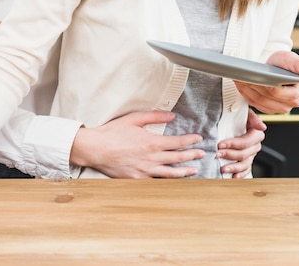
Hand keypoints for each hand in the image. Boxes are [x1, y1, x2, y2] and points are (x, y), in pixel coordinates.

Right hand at [70, 110, 204, 177]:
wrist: (96, 148)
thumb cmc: (113, 132)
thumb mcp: (133, 119)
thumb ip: (154, 116)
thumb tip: (171, 115)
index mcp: (152, 142)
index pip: (177, 142)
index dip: (190, 141)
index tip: (198, 139)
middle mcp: (152, 158)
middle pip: (178, 158)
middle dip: (192, 155)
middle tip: (201, 154)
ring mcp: (146, 171)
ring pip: (171, 173)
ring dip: (185, 171)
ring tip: (194, 170)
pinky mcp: (138, 179)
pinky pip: (157, 182)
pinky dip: (167, 182)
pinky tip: (173, 181)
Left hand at [217, 108, 265, 177]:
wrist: (235, 117)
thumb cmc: (238, 114)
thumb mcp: (245, 111)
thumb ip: (252, 117)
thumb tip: (262, 127)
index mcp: (256, 134)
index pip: (246, 142)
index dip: (233, 144)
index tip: (221, 144)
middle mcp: (255, 145)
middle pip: (244, 154)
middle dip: (230, 155)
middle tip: (217, 154)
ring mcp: (251, 153)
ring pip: (245, 163)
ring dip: (234, 167)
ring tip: (223, 168)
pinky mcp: (247, 159)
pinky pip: (246, 169)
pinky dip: (240, 174)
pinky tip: (233, 177)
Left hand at [235, 51, 298, 113]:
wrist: (273, 67)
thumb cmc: (282, 64)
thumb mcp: (290, 58)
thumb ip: (298, 64)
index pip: (287, 94)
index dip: (272, 88)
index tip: (262, 79)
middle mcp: (294, 100)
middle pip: (272, 99)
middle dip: (257, 87)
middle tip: (246, 77)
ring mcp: (283, 106)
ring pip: (262, 102)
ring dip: (249, 91)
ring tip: (241, 80)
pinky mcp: (271, 108)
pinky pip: (257, 105)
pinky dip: (247, 95)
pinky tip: (242, 85)